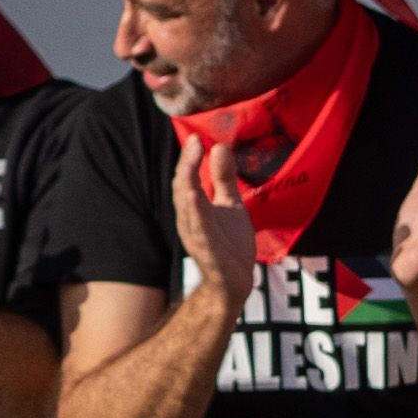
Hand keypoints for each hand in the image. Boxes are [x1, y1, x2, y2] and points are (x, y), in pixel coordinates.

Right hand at [173, 135, 258, 307]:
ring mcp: (197, 237)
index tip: (196, 136)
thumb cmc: (229, 241)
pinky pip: (200, 233)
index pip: (187, 179)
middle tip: (194, 142)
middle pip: (183, 189)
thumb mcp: (230, 204)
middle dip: (187, 166)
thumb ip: (223, 177)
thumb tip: (218, 146)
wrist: (235, 281)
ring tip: (188, 169)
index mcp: (194, 208)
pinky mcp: (209, 253)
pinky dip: (197, 217)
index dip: (189, 158)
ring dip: (187, 189)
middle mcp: (190, 220)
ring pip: (187, 211)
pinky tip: (196, 201)